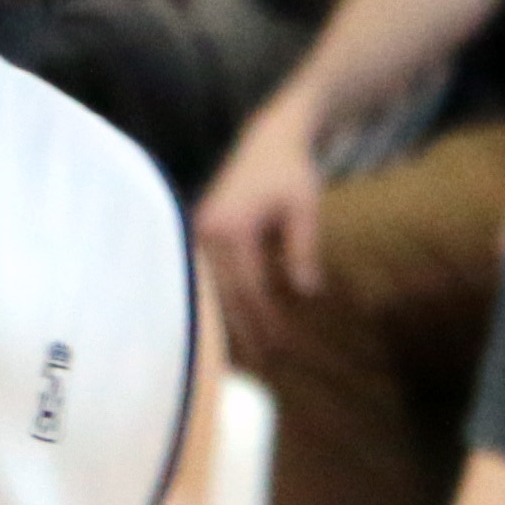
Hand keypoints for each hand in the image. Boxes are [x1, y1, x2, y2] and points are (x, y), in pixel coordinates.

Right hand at [194, 112, 331, 363]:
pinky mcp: (198, 235)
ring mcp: (198, 234)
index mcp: (232, 227)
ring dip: (229, 323)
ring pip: (212, 291)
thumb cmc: (292, 174)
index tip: (282, 344)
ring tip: (244, 356)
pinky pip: (208, 278)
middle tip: (265, 363)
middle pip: (225, 296)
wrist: (269, 142)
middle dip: (246, 330)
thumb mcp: (305, 208)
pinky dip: (221, 303)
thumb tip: (306, 293)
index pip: (249, 287)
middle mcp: (207, 233)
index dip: (265, 319)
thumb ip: (303, 249)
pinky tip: (230, 325)